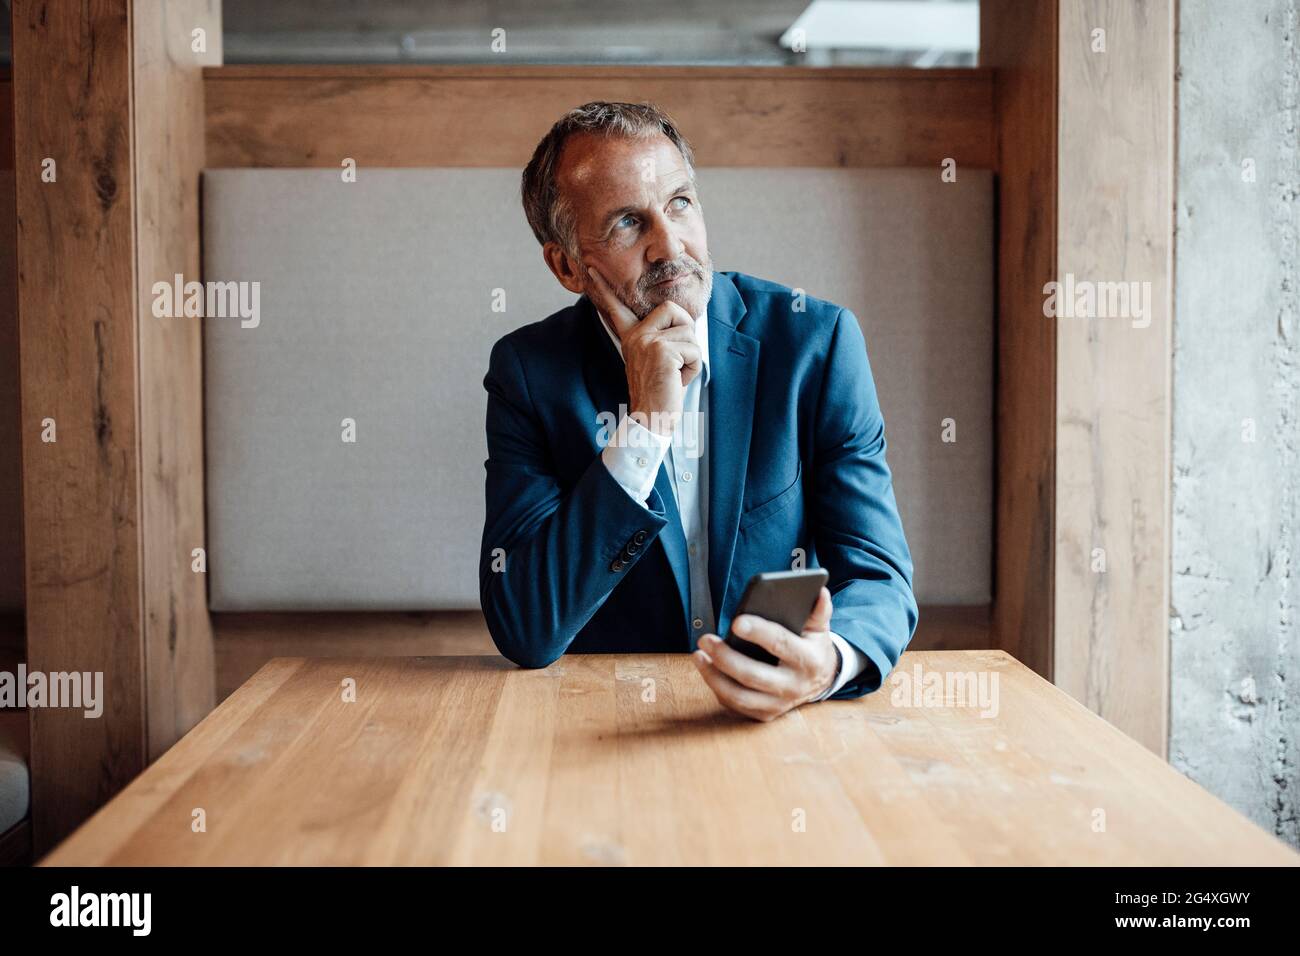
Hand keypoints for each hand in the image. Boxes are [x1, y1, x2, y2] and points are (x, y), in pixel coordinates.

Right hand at [586, 265, 700, 436]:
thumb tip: (681, 320)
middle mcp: (636, 336)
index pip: (616, 308)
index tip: (591, 268)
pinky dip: (693, 367)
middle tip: (676, 360)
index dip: (604, 288)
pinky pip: (693, 349)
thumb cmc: (659, 394)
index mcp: (631, 337)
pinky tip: (676, 380)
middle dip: (686, 333)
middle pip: (673, 309)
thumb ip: (661, 339)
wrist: (651, 420)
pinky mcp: (662, 351)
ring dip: (691, 356)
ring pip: (689, 332)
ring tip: (674, 374)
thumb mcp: (656, 361)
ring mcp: (647, 341)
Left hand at [691, 587, 837, 720]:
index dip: (758, 632)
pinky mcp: (765, 714)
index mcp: (808, 660)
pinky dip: (717, 688)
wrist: (821, 681)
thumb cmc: (812, 647)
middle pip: (753, 674)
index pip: (780, 644)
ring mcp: (779, 704)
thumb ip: (818, 611)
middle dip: (725, 657)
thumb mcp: (819, 629)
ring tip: (698, 655)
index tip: (736, 622)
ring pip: (739, 696)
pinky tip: (707, 670)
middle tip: (705, 640)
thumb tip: (819, 591)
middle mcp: (793, 686)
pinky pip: (736, 705)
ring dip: (714, 676)